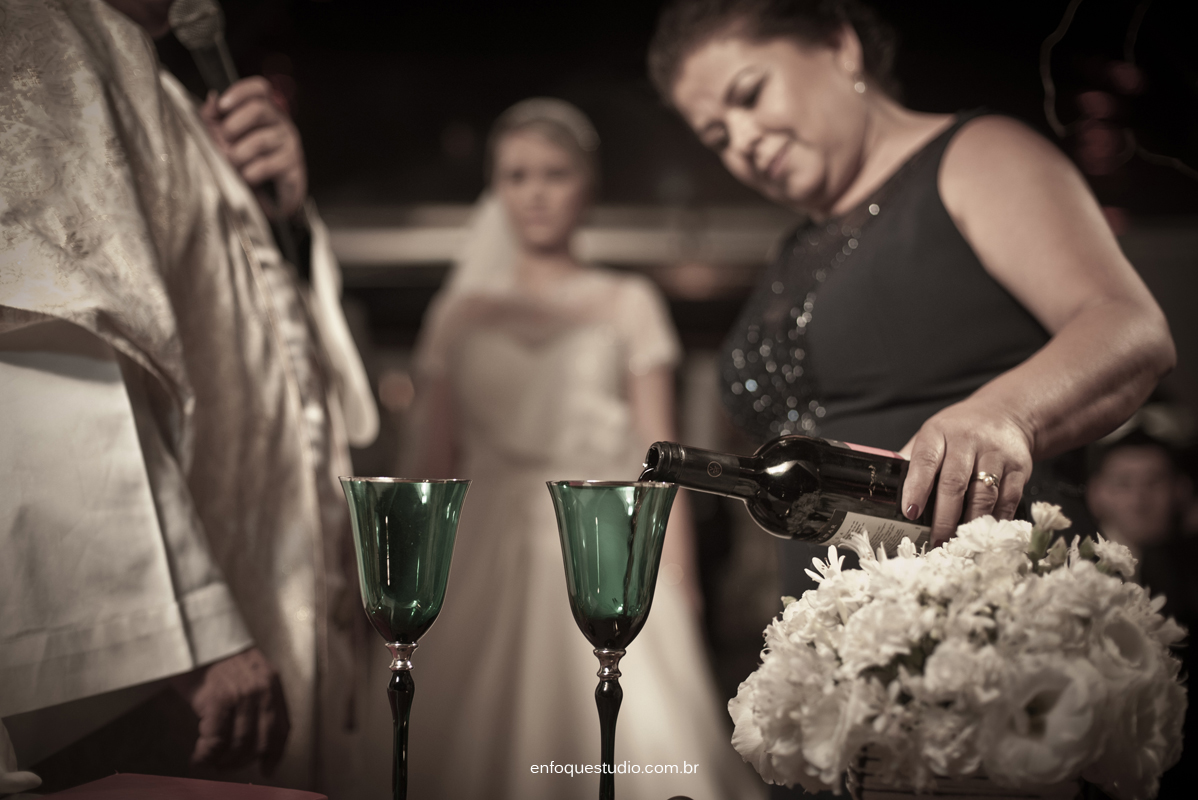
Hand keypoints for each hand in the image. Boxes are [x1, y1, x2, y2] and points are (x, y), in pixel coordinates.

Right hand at [170, 647, 289, 772]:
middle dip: (243, 762)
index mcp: (272, 683)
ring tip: (210, 762)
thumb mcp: (248, 672)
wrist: (194, 633)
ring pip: (239, 745)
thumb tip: (254, 735)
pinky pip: (216, 740)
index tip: (268, 769)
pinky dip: (206, 755)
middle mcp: (262, 690)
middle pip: (261, 742)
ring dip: (223, 761)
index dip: (275, 753)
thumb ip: (257, 697)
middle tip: (226, 766)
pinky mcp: (217, 700)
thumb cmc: (216, 655)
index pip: (282, 728)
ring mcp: (241, 695)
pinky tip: (198, 757)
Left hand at [200, 77, 306, 218]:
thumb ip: (213, 117)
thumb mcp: (221, 137)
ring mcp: (290, 144)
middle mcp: (280, 123)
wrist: (265, 200)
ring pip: (259, 140)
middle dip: (232, 127)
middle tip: (223, 142)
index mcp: (263, 111)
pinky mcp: (294, 167)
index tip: (222, 106)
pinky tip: (247, 178)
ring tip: (232, 164)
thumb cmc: (243, 163)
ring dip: (238, 155)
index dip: (240, 92)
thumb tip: (213, 97)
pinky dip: (250, 173)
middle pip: (258, 109)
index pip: (259, 88)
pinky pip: (266, 165)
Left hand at [899, 399, 1033, 545]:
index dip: (917, 488)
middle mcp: (968, 441)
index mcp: (938, 433)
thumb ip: (912, 460)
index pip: (925, 460)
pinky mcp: (1018, 468)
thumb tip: (888, 490)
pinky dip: (995, 520)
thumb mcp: (931, 435)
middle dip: (943, 517)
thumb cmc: (959, 431)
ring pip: (983, 495)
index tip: (911, 512)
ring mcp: (996, 454)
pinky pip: (1007, 499)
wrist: (1006, 414)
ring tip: (958, 543)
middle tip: (936, 540)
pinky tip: (984, 533)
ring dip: (970, 524)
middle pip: (954, 483)